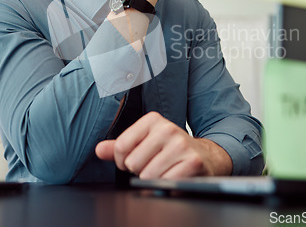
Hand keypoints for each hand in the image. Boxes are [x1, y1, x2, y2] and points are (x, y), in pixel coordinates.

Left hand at [95, 112, 232, 178]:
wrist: (206, 157)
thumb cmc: (170, 150)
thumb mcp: (145, 142)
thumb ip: (120, 146)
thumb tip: (99, 150)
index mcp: (152, 120)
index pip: (120, 147)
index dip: (122, 161)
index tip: (135, 160)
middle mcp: (167, 128)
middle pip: (132, 163)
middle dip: (140, 170)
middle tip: (155, 164)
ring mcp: (181, 145)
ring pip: (147, 175)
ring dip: (153, 179)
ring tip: (165, 170)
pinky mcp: (192, 162)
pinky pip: (165, 182)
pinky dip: (166, 185)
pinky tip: (174, 176)